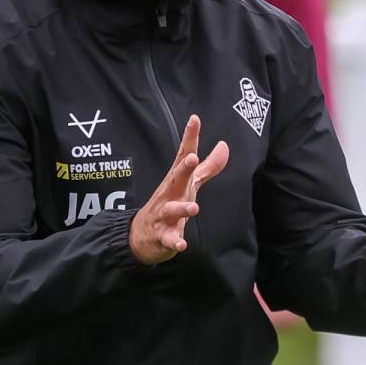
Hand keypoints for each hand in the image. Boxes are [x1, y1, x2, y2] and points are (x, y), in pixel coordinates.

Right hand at [129, 115, 228, 264]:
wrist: (141, 236)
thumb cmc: (168, 203)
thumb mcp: (190, 184)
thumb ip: (208, 166)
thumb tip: (224, 145)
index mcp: (177, 180)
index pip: (184, 156)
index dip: (190, 138)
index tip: (195, 119)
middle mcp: (169, 194)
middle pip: (175, 178)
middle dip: (183, 168)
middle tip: (191, 158)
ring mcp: (163, 215)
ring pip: (171, 210)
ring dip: (182, 209)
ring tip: (194, 208)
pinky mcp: (162, 236)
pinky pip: (168, 239)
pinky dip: (174, 242)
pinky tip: (181, 245)